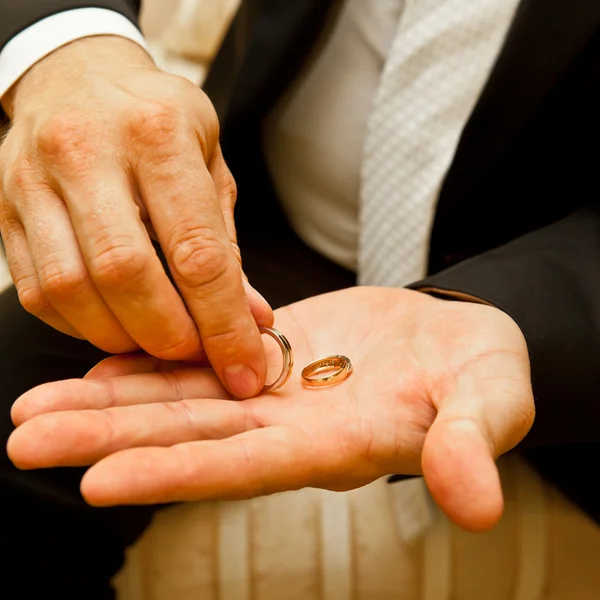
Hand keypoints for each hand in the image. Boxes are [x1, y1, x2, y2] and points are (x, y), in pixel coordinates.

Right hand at [0, 36, 271, 396]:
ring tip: (156, 340)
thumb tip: (251, 319)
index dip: (224, 324)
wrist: (76, 77)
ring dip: (122, 336)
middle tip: (195, 354)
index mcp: (157, 135)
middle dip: (169, 335)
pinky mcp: (4, 211)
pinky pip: (38, 292)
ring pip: (72, 290)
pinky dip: (82, 325)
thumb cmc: (157, 123)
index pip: (196, 252)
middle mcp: (87, 153)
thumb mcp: (209, 164)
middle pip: (125, 274)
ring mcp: (33, 182)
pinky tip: (114, 322)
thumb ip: (225, 244)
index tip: (244, 368)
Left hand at [8, 287, 534, 530]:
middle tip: (24, 441)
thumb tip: (475, 499)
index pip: (248, 466)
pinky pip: (201, 360)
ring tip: (35, 408)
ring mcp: (275, 392)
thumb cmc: (483, 372)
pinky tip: (101, 361)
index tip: (98, 483)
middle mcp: (290, 427)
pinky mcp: (272, 355)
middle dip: (109, 440)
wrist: (458, 339)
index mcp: (338, 446)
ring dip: (110, 402)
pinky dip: (151, 362)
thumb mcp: (493, 400)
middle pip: (191, 436)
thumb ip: (475, 441)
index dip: (178, 473)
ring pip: (182, 398)